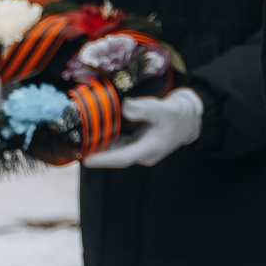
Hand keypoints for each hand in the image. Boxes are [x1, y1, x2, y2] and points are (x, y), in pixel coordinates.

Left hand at [82, 87, 204, 169]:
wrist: (190, 116)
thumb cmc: (179, 114)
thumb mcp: (164, 108)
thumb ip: (144, 108)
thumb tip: (125, 106)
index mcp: (149, 149)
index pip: (123, 158)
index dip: (104, 159)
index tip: (86, 159)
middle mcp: (143, 153)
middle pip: (116, 156)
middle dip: (96, 154)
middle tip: (75, 149)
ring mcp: (140, 149)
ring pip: (116, 151)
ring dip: (100, 147)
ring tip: (80, 142)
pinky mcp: (139, 143)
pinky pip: (120, 144)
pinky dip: (108, 140)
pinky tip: (95, 133)